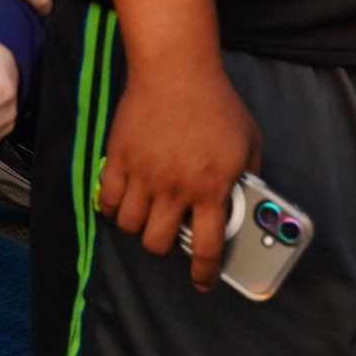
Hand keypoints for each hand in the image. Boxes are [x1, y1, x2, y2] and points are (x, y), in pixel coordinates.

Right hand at [96, 58, 259, 286]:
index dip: (205, 273)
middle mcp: (175, 189)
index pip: (208, 248)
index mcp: (211, 189)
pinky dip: (111, 207)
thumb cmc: (217, 104)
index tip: (202, 283)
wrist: (176, 72)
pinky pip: (106, 199)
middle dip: (164, 246)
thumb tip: (246, 199)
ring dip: (138, 226)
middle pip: (158, 243)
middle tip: (170, 232)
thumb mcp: (249, 141)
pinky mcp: (119, 159)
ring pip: (129, 225)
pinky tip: (122, 199)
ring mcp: (143, 175)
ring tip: (145, 214)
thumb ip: (248, 175)